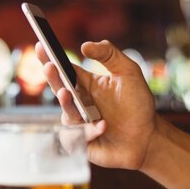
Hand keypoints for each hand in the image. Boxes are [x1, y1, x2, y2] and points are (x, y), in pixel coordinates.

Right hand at [36, 40, 157, 169]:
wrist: (148, 137)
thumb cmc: (138, 105)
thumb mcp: (128, 72)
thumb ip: (110, 54)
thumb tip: (85, 46)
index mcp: (85, 84)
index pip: (64, 69)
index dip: (50, 58)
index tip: (41, 46)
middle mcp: (78, 103)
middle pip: (58, 88)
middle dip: (52, 77)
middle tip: (50, 67)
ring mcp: (79, 123)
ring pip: (66, 114)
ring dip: (66, 104)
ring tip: (66, 93)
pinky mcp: (81, 142)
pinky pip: (76, 137)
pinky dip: (88, 131)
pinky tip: (103, 126)